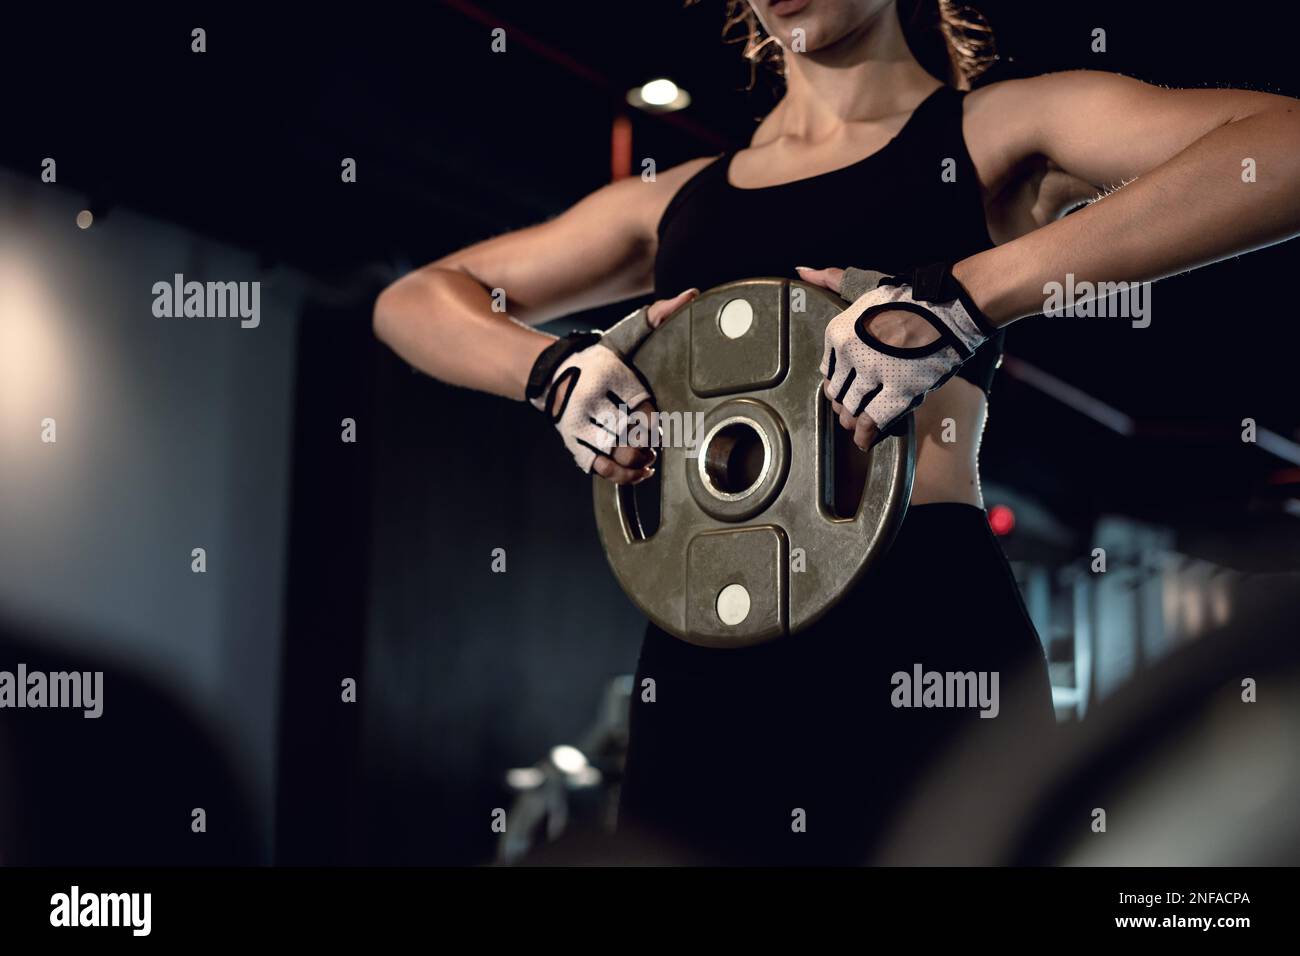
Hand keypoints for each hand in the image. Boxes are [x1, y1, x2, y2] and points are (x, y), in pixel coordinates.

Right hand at [538, 288, 698, 483]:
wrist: (553, 375)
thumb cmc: (598, 358)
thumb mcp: (626, 333)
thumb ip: (658, 316)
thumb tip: (691, 296)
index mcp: (613, 378)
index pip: (646, 410)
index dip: (659, 422)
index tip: (662, 421)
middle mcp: (597, 404)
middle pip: (634, 436)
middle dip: (650, 442)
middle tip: (655, 439)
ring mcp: (585, 428)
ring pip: (620, 456)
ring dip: (640, 461)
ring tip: (648, 456)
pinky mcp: (577, 445)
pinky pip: (604, 469)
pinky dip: (625, 476)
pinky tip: (641, 471)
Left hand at [796, 266, 944, 449]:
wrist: (949, 305)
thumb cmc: (908, 296)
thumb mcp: (863, 285)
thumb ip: (830, 279)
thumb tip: (800, 269)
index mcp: (837, 332)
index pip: (828, 371)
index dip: (836, 383)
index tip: (843, 388)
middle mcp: (850, 355)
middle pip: (838, 393)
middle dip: (843, 405)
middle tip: (848, 412)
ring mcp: (873, 374)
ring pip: (852, 408)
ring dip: (853, 421)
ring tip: (856, 427)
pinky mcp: (898, 390)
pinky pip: (874, 420)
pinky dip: (867, 435)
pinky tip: (865, 441)